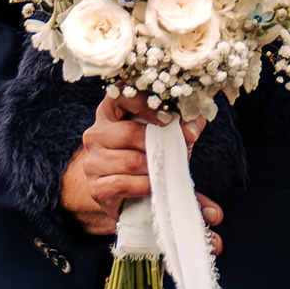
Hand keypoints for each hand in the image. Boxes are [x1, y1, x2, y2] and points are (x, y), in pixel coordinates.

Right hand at [60, 92, 223, 257]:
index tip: (168, 118)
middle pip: (129, 133)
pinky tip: (153, 186)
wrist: (120, 193)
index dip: (144, 103)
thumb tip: (197, 125)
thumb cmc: (144, 157)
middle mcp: (96, 133)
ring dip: (155, 168)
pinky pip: (125, 184)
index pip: (121, 95)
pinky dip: (146, 186)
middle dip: (159, 144)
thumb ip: (182, 128)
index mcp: (110, 113)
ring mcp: (92, 161)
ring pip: (130, 161)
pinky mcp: (96, 187)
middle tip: (179, 152)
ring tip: (166, 171)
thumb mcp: (163, 138)